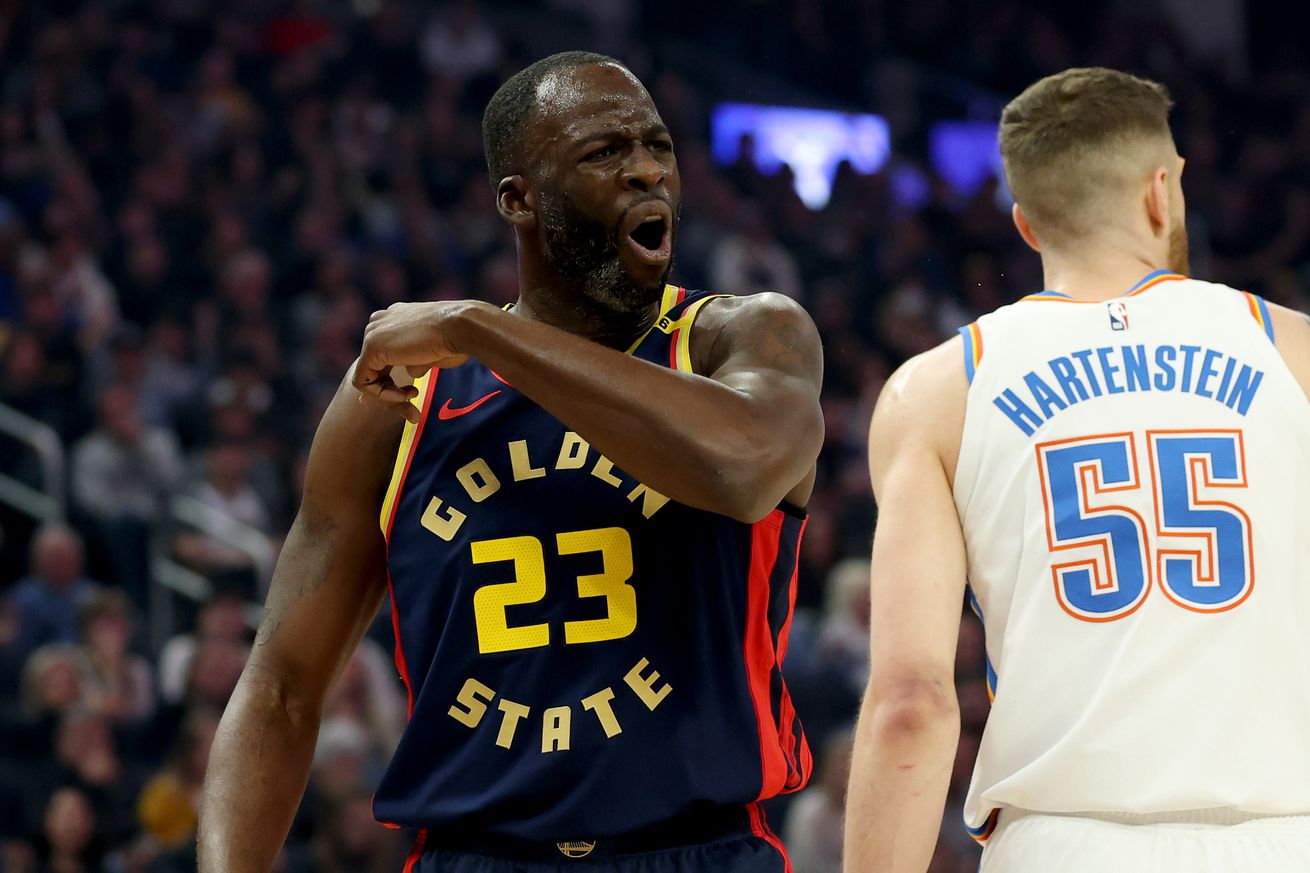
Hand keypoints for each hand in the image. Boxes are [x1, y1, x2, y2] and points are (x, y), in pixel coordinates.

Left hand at [353, 301, 484, 420]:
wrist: (461, 327)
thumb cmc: (456, 339)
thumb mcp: (433, 354)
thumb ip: (417, 362)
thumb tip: (411, 374)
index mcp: (395, 318)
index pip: (384, 355)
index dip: (393, 381)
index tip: (411, 394)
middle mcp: (380, 322)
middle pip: (374, 367)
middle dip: (391, 392)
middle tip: (413, 406)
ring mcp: (373, 333)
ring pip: (367, 376)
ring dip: (390, 395)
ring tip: (414, 397)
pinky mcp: (371, 347)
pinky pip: (364, 381)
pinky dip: (383, 395)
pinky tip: (407, 395)